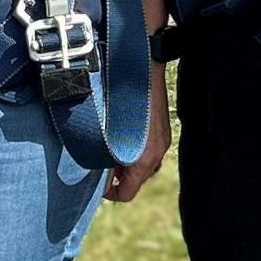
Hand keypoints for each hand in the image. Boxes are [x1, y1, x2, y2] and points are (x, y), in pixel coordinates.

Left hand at [106, 64, 171, 201]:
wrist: (143, 67)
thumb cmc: (120, 98)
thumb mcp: (107, 134)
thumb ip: (103, 158)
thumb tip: (97, 173)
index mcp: (144, 159)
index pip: (126, 193)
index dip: (109, 193)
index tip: (98, 183)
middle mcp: (156, 153)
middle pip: (136, 180)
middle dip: (118, 176)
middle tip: (101, 163)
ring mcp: (162, 140)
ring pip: (143, 165)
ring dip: (127, 162)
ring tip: (111, 149)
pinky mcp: (163, 129)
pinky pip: (149, 150)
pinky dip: (136, 149)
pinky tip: (123, 135)